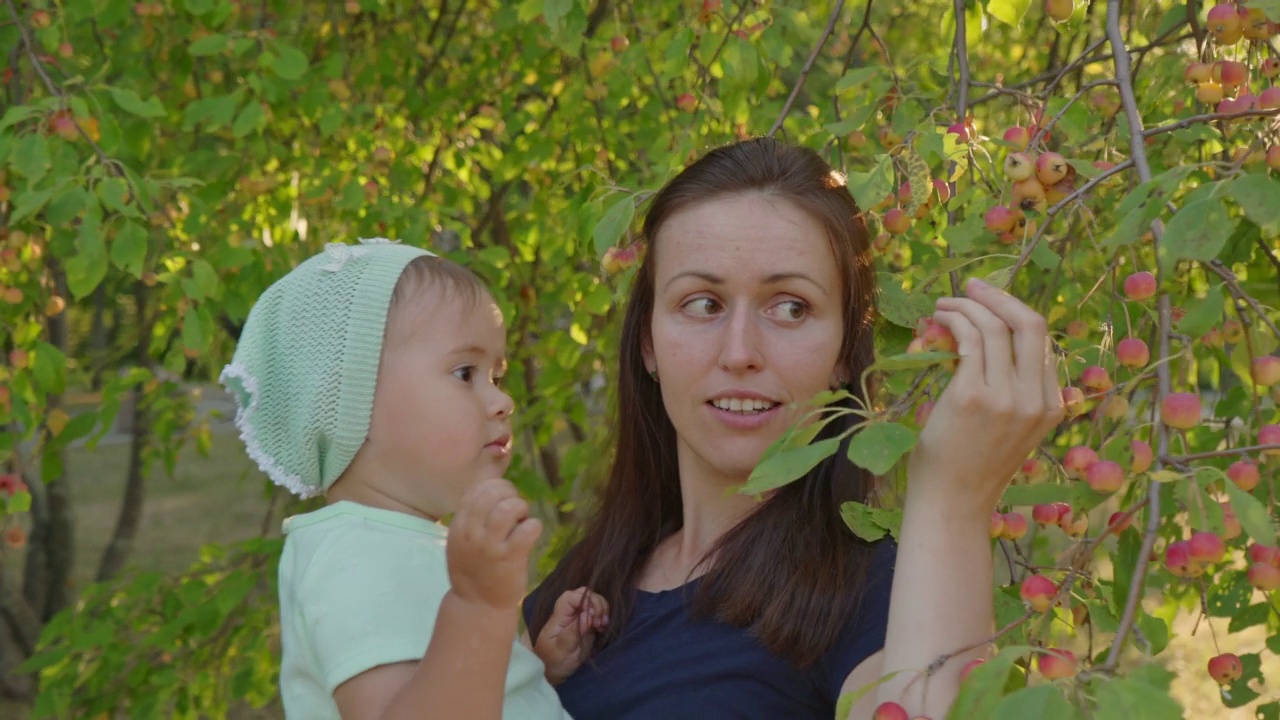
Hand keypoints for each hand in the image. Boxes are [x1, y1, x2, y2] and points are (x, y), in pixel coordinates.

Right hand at [446, 478, 542, 612]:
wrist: (477, 605)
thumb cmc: (474, 569)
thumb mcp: (463, 541)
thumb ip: (473, 517)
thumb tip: (493, 485)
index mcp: (459, 527)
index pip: (475, 491)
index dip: (494, 485)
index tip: (503, 495)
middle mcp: (472, 534)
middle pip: (492, 493)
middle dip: (510, 493)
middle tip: (515, 507)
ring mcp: (490, 547)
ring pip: (509, 508)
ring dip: (521, 508)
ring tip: (522, 519)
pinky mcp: (511, 558)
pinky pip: (528, 529)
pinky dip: (534, 526)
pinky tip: (530, 533)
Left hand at [533, 587, 609, 684]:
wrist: (553, 672)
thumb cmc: (554, 662)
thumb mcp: (561, 650)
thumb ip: (573, 632)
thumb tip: (586, 615)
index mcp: (558, 617)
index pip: (570, 597)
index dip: (584, 600)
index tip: (592, 616)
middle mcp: (568, 613)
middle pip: (584, 594)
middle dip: (597, 604)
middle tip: (599, 622)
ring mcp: (578, 617)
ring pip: (593, 600)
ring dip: (602, 609)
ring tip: (602, 625)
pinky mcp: (586, 624)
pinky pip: (597, 611)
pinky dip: (603, 616)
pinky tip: (603, 627)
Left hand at [906, 278, 1064, 518]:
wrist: (953, 504)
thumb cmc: (972, 467)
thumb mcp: (1009, 427)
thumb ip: (1011, 390)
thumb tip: (986, 341)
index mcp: (1052, 405)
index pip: (1043, 340)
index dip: (1014, 312)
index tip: (989, 299)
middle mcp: (1036, 399)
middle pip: (1031, 323)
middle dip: (998, 296)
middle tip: (971, 286)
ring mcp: (1007, 398)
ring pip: (995, 326)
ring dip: (967, 305)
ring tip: (943, 304)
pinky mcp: (972, 397)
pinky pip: (969, 340)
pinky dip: (953, 320)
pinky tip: (938, 319)